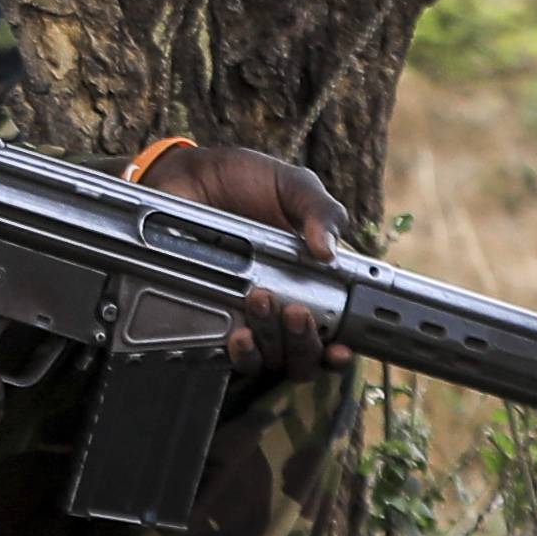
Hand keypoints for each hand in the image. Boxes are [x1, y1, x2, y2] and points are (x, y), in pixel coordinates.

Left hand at [138, 141, 357, 377]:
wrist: (195, 176)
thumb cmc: (250, 181)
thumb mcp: (295, 188)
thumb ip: (321, 213)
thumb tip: (329, 253)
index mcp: (314, 280)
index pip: (336, 331)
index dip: (339, 351)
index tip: (341, 349)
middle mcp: (282, 307)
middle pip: (302, 355)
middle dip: (304, 343)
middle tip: (296, 311)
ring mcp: (248, 316)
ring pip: (269, 358)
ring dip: (272, 342)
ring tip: (260, 301)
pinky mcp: (213, 317)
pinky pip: (229, 353)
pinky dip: (240, 352)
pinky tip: (239, 333)